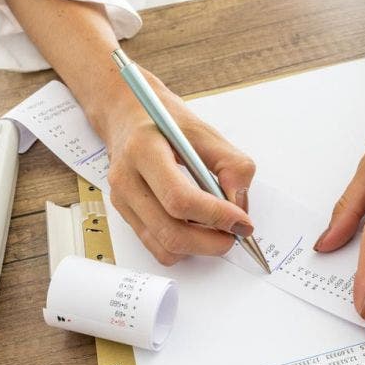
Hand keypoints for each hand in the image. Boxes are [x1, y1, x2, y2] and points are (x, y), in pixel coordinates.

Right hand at [97, 68, 255, 264]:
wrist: (128, 117)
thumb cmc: (166, 122)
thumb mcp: (204, 131)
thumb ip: (231, 164)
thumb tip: (240, 203)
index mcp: (144, 151)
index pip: (179, 198)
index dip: (215, 215)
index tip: (242, 221)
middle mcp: (126, 179)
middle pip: (170, 231)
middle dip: (211, 242)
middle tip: (236, 233)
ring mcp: (122, 201)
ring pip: (164, 247)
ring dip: (199, 247)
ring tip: (219, 231)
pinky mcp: (125, 215)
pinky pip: (157, 247)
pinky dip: (184, 248)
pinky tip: (198, 228)